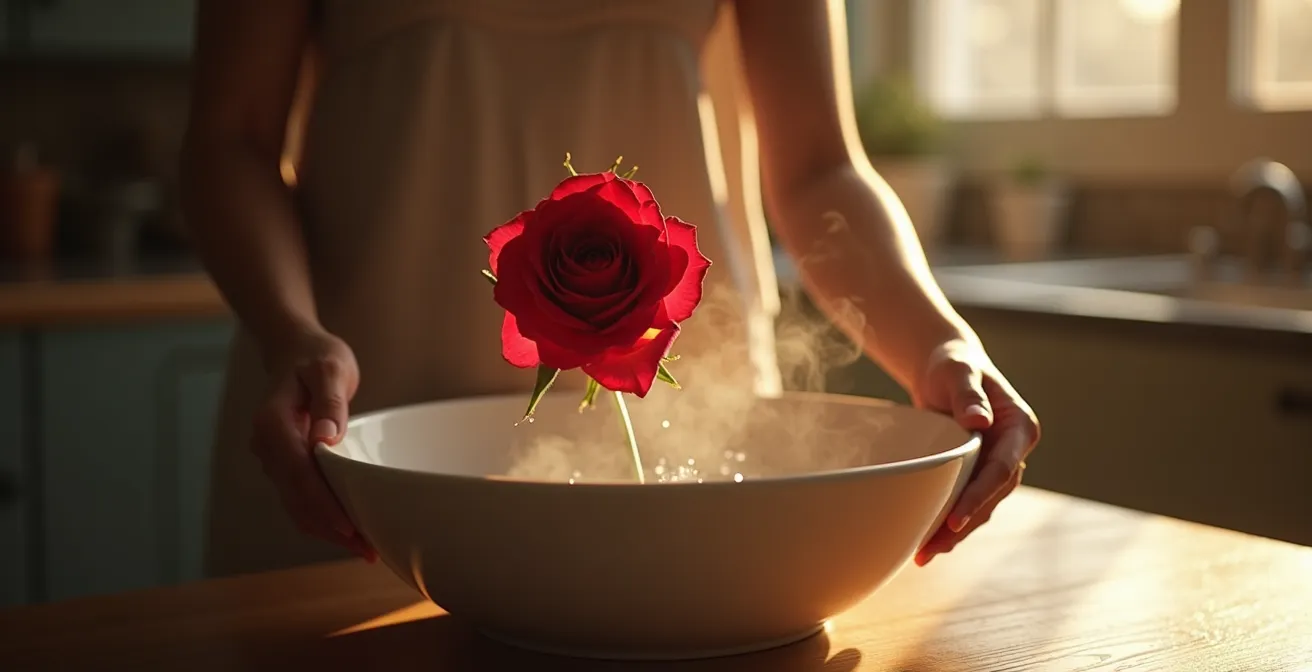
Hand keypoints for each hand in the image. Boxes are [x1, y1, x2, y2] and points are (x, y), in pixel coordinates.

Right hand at [251, 327, 376, 561]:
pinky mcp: (287, 466)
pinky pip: (302, 499)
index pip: (297, 473)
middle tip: (368, 550)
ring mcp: (275, 460)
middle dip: (330, 528)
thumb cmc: (315, 357)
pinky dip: (324, 518)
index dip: (321, 503)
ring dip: (328, 530)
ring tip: (366, 549)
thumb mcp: (329, 368)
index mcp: (272, 425)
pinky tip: (352, 530)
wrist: (295, 351)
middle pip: (296, 498)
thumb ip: (330, 401)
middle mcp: (267, 447)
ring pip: (298, 506)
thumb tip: (327, 438)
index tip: (348, 526)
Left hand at [911, 339, 1039, 565]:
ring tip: (923, 554)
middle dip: (964, 524)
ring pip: (981, 506)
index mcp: (1020, 428)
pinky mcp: (977, 472)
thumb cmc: (952, 365)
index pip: (1001, 470)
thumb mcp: (958, 372)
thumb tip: (980, 421)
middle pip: (992, 496)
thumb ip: (968, 395)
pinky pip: (967, 502)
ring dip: (955, 532)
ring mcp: (997, 464)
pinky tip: (926, 541)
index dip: (979, 497)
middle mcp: (1014, 450)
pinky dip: (949, 522)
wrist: (944, 367)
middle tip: (931, 548)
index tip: (955, 519)